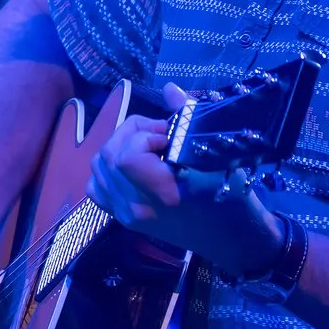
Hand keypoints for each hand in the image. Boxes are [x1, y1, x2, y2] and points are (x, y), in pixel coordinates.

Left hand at [87, 84, 285, 275]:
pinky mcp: (122, 218)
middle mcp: (136, 208)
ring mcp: (125, 215)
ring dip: (119, 146)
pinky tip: (131, 165)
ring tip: (148, 147)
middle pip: (108, 155)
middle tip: (161, 136)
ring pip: (98, 166)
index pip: (128, 157)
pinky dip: (107, 169)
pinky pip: (96, 186)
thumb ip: (187, 120)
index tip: (170, 138)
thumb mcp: (216, 158)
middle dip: (132, 133)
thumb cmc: (231, 200)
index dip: (146, 137)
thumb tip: (169, 88)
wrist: (231, 240)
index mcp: (161, 196)